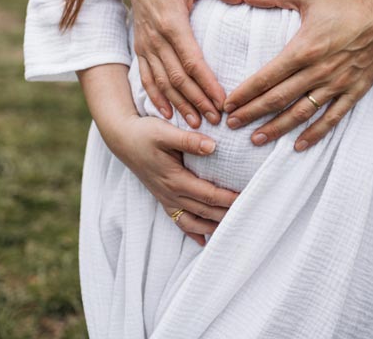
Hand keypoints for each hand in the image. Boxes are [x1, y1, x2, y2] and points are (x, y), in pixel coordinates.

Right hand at [107, 115, 239, 246]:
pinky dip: (194, 232)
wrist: (122, 139)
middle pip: (206, 211)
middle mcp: (171, 194)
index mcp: (175, 179)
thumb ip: (189, 140)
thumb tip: (214, 147)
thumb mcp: (164, 132)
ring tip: (234, 228)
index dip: (229, 199)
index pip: (209, 195)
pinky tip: (204, 240)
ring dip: (214, 226)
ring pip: (194, 221)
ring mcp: (167, 198)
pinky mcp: (164, 197)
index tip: (250, 197)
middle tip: (251, 214)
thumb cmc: (144, 133)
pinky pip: (180, 221)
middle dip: (228, 214)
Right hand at [123, 0, 242, 127]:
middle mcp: (156, 38)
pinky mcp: (140, 48)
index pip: (191, 60)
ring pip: (162, 82)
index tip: (222, 100)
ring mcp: (146, 45)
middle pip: (177, 78)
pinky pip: (146, 78)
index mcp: (172, 22)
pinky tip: (168, 114)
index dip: (207, 83)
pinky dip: (156, 98)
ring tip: (197, 124)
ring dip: (179, 104)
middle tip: (216, 120)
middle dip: (197, 101)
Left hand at [222, 0, 372, 150]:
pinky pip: (333, 117)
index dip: (245, 93)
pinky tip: (299, 145)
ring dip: (277, 128)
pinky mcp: (356, 90)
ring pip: (302, 113)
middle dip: (253, 113)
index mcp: (304, 49)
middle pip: (279, 99)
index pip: (267, 77)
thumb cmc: (347, 1)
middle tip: (232, 124)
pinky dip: (316, 133)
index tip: (228, 104)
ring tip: (257, 139)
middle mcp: (319, 71)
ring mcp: (339, 84)